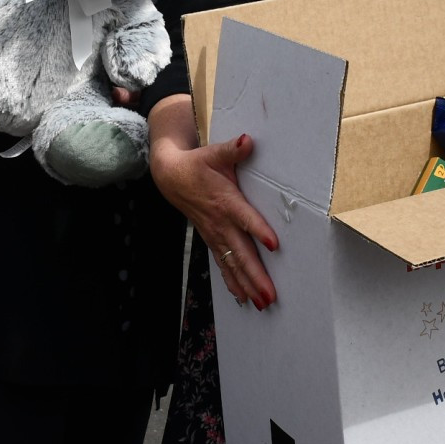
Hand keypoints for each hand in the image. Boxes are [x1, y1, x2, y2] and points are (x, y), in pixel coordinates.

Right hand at [152, 119, 279, 309]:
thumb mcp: (215, 153)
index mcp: (226, 201)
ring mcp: (215, 235)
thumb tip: (248, 140)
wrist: (171, 177)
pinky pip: (223, 265)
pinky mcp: (212, 240)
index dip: (258, 230)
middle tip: (269, 294)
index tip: (274, 245)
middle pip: (240, 252)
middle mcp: (221, 223)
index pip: (245, 218)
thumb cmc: (198, 164)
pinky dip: (233, 282)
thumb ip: (233, 149)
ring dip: (246, 284)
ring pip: (232, 264)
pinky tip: (244, 299)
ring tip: (261, 303)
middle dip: (255, 275)